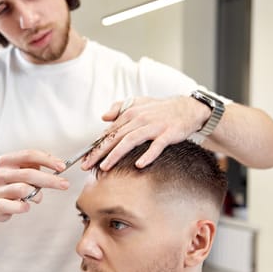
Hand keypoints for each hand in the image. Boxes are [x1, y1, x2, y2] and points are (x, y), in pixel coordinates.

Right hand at [0, 150, 68, 221]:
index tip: (62, 166)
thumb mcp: (20, 169)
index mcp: (6, 161)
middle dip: (50, 179)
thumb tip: (57, 164)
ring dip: (37, 195)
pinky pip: (16, 206)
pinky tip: (27, 206)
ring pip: (23, 189)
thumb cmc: (10, 183)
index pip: (29, 155)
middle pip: (29, 173)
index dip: (47, 160)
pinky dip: (25, 206)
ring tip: (38, 197)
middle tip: (65, 184)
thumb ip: (36, 164)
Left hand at [81, 96, 209, 170]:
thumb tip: (103, 117)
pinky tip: (139, 165)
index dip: (95, 145)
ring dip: (116, 155)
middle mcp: (139, 119)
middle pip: (115, 137)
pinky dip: (148, 155)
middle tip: (86, 166)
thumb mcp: (139, 103)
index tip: (85, 158)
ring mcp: (154, 126)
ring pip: (130, 141)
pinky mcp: (168, 134)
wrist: (188, 108)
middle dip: (99, 152)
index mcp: (130, 113)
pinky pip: (157, 146)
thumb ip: (119, 108)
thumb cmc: (160, 109)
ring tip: (104, 167)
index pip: (109, 132)